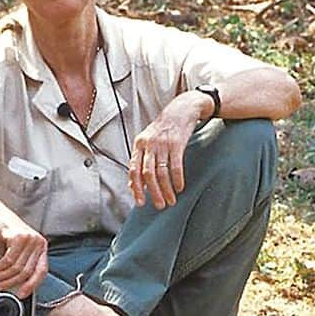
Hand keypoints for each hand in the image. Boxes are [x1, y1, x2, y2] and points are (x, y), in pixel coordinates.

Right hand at [0, 196, 48, 296]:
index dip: (32, 285)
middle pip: (27, 272)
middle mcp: (39, 243)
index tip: (21, 294)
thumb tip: (15, 286)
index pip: (42, 272)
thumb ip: (19, 265)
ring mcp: (30, 239)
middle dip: (10, 283)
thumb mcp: (15, 251)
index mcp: (42, 248)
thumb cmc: (3, 232)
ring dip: (1, 277)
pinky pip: (9, 260)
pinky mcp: (19, 236)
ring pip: (17, 268)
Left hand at [128, 92, 206, 209]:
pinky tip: (180, 188)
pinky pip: (176, 166)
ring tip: (171, 201)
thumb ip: (140, 162)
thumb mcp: (147, 142)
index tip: (140, 203)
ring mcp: (163, 144)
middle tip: (160, 206)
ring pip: (162, 172)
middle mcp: (149, 144)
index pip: (134, 170)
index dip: (136, 188)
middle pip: (148, 174)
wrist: (181, 109)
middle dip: (154, 193)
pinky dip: (177, 179)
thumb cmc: (163, 129)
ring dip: (167, 190)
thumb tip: (133, 185)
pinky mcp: (177, 143)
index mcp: (139, 145)